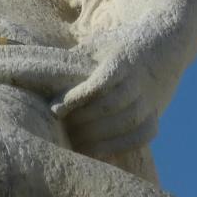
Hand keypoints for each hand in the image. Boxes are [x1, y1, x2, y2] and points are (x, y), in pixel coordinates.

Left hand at [52, 37, 162, 158]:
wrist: (161, 46)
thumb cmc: (116, 46)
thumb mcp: (96, 45)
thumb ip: (72, 59)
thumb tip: (35, 69)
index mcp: (121, 60)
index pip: (100, 83)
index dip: (77, 98)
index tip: (56, 110)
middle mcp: (138, 81)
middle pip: (110, 106)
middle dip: (83, 120)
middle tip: (60, 128)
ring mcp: (150, 101)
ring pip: (126, 123)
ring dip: (97, 136)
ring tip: (73, 142)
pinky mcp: (155, 117)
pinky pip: (139, 137)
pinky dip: (117, 146)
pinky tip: (93, 151)